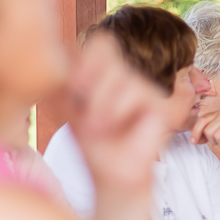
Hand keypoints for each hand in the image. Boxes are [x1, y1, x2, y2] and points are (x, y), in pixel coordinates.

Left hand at [68, 32, 166, 196]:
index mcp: (104, 74)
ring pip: (120, 74)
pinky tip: (118, 127)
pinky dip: (118, 110)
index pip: (100, 43)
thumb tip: (62, 52)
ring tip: (99, 126)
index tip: (74, 87)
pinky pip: (134, 91)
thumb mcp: (69, 109)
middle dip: (88, 84)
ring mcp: (143, 88)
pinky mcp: (158, 103)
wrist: (112, 176)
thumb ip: (64, 80)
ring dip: (101, 103)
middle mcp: (125, 76)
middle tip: (85, 112)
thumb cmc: (92, 145)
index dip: (84, 58)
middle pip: (105, 51)